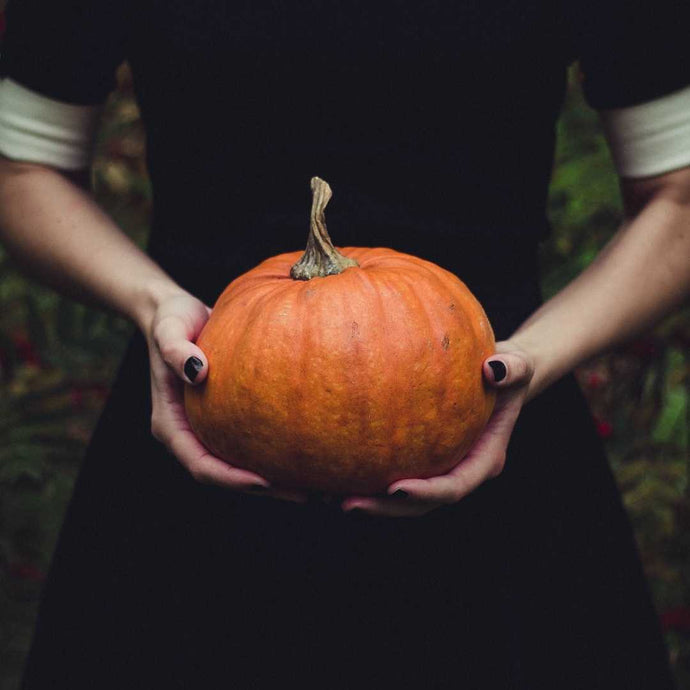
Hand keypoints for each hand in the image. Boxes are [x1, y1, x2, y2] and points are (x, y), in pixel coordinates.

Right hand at [145, 290, 305, 502]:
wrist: (178, 313)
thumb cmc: (171, 320)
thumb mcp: (169, 329)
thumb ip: (175, 349)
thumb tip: (198, 372)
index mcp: (170, 425)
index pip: (201, 465)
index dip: (231, 479)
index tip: (264, 482)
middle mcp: (189, 434)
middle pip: (225, 475)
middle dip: (263, 489)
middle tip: (306, 494)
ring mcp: (208, 428)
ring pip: (240, 465)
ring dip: (275, 479)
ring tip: (316, 483)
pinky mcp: (226, 418)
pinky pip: (251, 442)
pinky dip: (275, 451)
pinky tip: (308, 450)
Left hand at [340, 341, 534, 516]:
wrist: (497, 375)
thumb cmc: (508, 370)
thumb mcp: (519, 364)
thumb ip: (513, 368)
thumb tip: (494, 369)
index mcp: (483, 459)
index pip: (454, 486)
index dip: (426, 494)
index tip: (395, 489)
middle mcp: (458, 470)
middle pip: (421, 504)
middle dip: (386, 508)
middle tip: (348, 504)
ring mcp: (438, 467)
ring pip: (401, 497)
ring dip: (369, 500)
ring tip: (327, 496)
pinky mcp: (419, 457)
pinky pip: (390, 470)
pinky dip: (364, 474)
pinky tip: (332, 468)